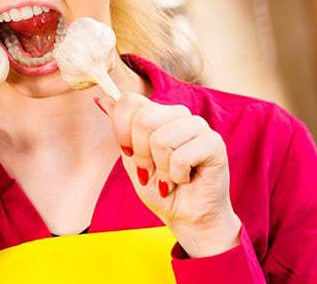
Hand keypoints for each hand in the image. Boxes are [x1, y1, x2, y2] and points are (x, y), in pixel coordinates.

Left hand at [98, 94, 240, 257]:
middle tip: (151, 171)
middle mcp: (179, 114)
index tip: (129, 153)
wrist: (188, 218)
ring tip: (170, 178)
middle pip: (143, 119)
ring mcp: (199, 126)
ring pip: (161, 139)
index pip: (130, 101)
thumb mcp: (132, 159)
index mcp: (158, 113)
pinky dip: (177, 177)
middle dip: (141, 154)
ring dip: (161, 169)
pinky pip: (181, 157)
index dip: (121, 131)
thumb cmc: (161, 189)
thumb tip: (101, 99)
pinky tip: (185, 179)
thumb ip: (120, 130)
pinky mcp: (215, 144)